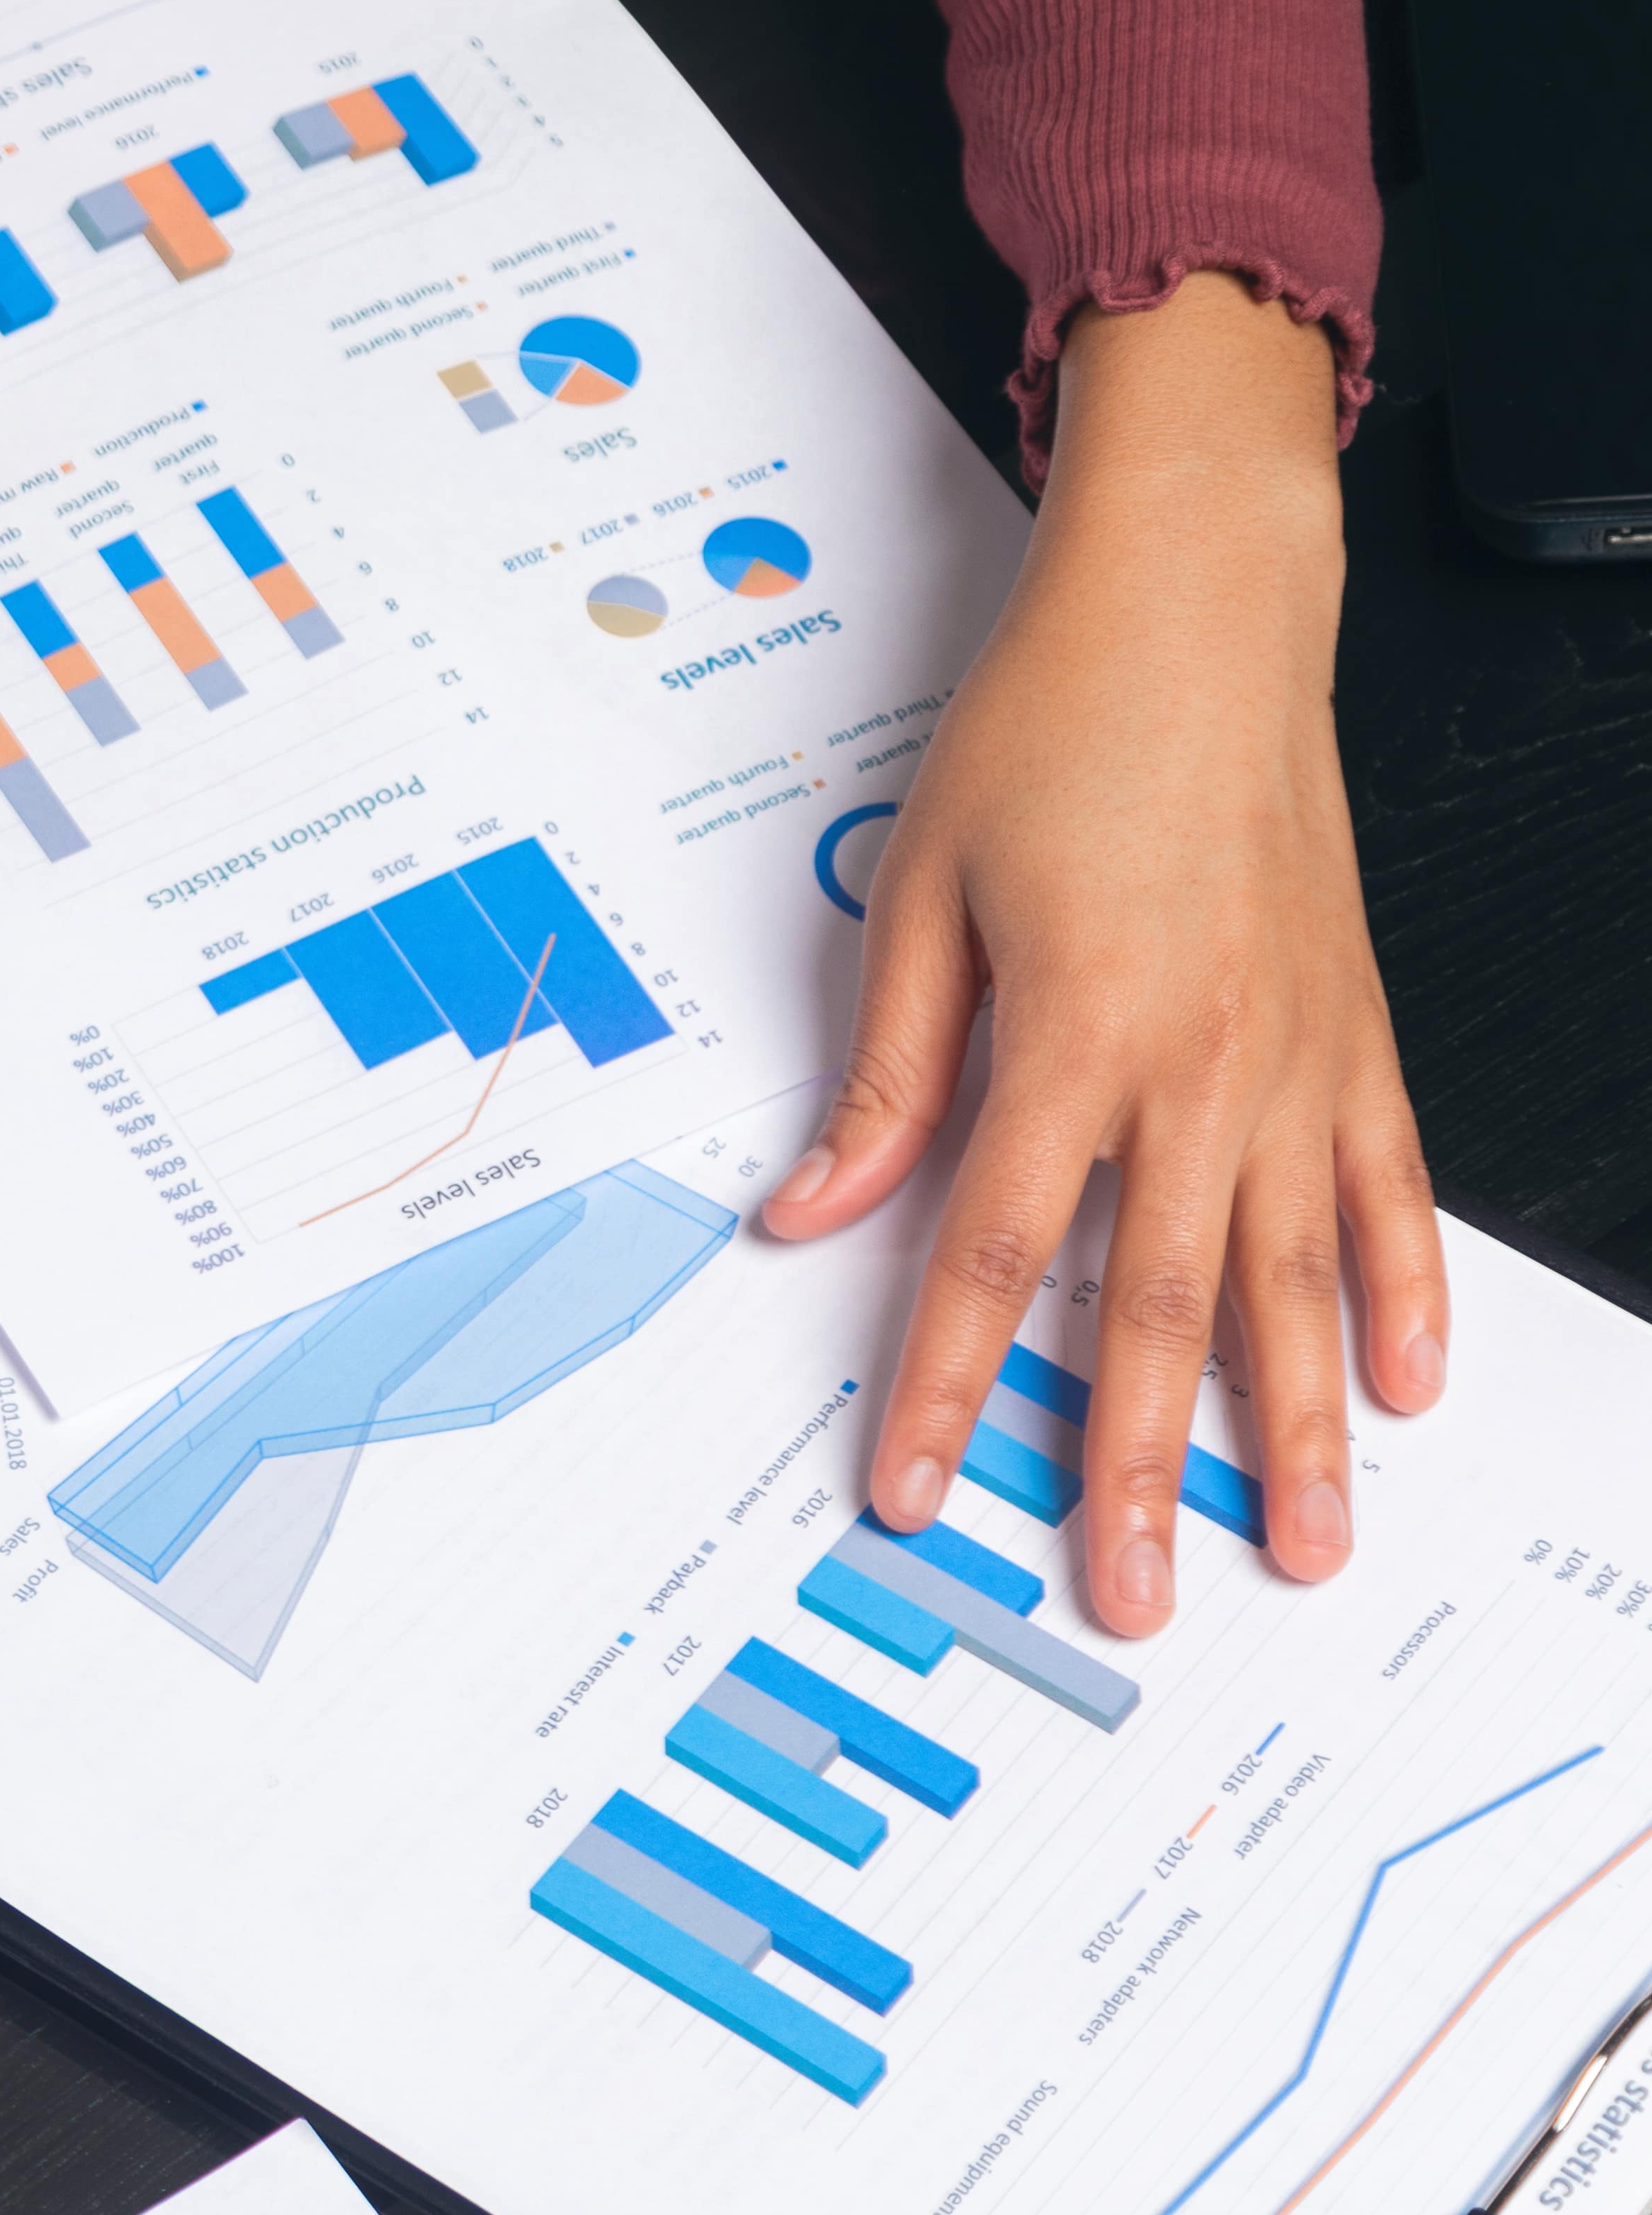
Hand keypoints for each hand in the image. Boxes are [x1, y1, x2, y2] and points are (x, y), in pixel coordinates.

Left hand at [759, 276, 1442, 1632]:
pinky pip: (1387, 1193)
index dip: (945, 1388)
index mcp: (1078, 1034)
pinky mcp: (1355, 1035)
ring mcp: (1296, 1058)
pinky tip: (1405, 1388)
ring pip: (1291, 1284)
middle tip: (1127, 1597)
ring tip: (1301, 1551)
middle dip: (1136, 1471)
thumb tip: (808, 1206)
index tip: (916, 1491)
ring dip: (1296, 1431)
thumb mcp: (920, 894)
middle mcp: (1203, 1064)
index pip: (985, 1258)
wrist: (1202, 617)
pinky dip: (1401, 1295)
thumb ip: (884, 1074)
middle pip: (1153, 1311)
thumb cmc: (1057, 731)